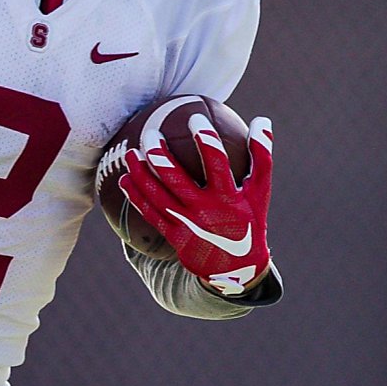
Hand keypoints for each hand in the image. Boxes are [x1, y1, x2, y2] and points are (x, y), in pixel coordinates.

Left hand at [120, 112, 273, 295]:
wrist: (237, 269)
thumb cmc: (250, 220)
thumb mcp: (261, 191)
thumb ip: (261, 155)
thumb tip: (262, 119)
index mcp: (229, 198)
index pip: (216, 163)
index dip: (205, 139)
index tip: (195, 116)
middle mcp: (206, 212)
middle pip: (177, 180)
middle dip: (160, 155)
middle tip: (150, 134)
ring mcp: (187, 226)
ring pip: (158, 197)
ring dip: (141, 174)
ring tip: (131, 153)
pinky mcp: (174, 237)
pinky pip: (150, 214)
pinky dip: (136, 196)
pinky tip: (124, 180)